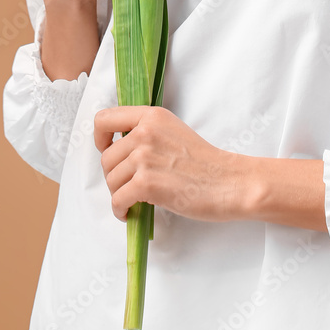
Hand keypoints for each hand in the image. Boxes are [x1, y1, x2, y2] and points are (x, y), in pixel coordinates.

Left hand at [94, 105, 247, 223]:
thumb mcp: (173, 132)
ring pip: (110, 180)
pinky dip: (120, 211)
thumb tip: (118, 150)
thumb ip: (147, 133)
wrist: (228, 181)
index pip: (104, 119)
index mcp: (152, 116)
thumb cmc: (204, 162)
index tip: (109, 150)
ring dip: (119, 194)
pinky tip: (131, 213)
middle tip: (131, 185)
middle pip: (106, 158)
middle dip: (114, 176)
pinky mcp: (147, 183)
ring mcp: (145, 157)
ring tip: (135, 200)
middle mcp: (145, 132)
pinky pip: (117, 200)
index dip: (101, 138)